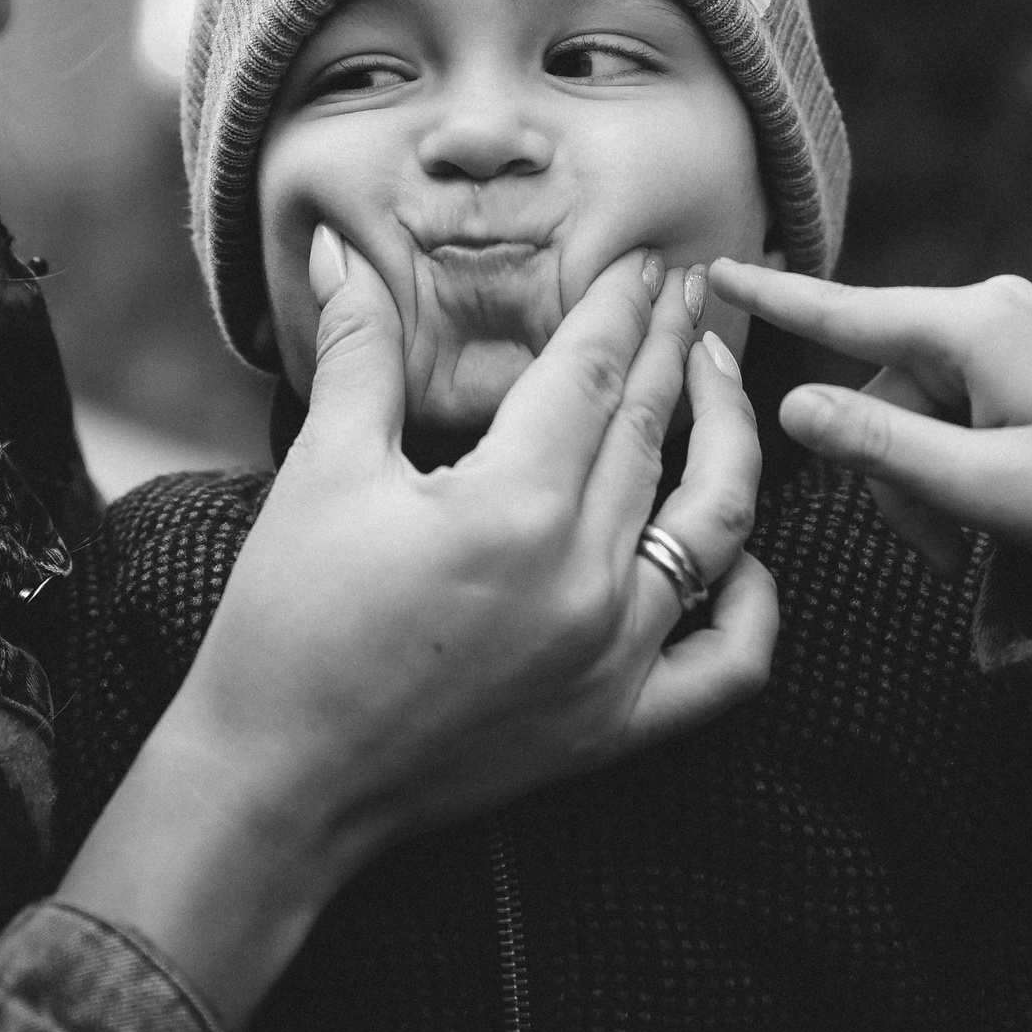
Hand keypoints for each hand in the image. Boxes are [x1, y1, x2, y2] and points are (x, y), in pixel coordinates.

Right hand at [62, 236, 775, 1027]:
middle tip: (690, 291)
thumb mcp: (322, 472)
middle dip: (675, 349)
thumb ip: (357, 351)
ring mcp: (613, 658)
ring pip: (712, 526)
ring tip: (718, 383)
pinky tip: (740, 553)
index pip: (595, 375)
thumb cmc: (287, 627)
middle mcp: (583, 580)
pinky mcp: (618, 726)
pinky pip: (729, 662)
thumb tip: (338, 246)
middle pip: (654, 433)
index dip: (622, 308)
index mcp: (514, 507)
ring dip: (726, 442)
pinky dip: (752, 603)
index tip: (644, 262)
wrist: (279, 785)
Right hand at [708, 260, 1031, 574]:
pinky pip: (954, 404)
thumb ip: (882, 449)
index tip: (710, 269)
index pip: (847, 313)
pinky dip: (955, 461)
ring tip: (971, 546)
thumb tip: (791, 406)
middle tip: (940, 556)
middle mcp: (988, 307)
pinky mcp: (1025, 354)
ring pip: (914, 406)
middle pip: (881, 388)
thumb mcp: (986, 488)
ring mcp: (1010, 327)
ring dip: (925, 479)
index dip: (774, 301)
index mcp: (974, 327)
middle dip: (891, 473)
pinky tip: (991, 507)